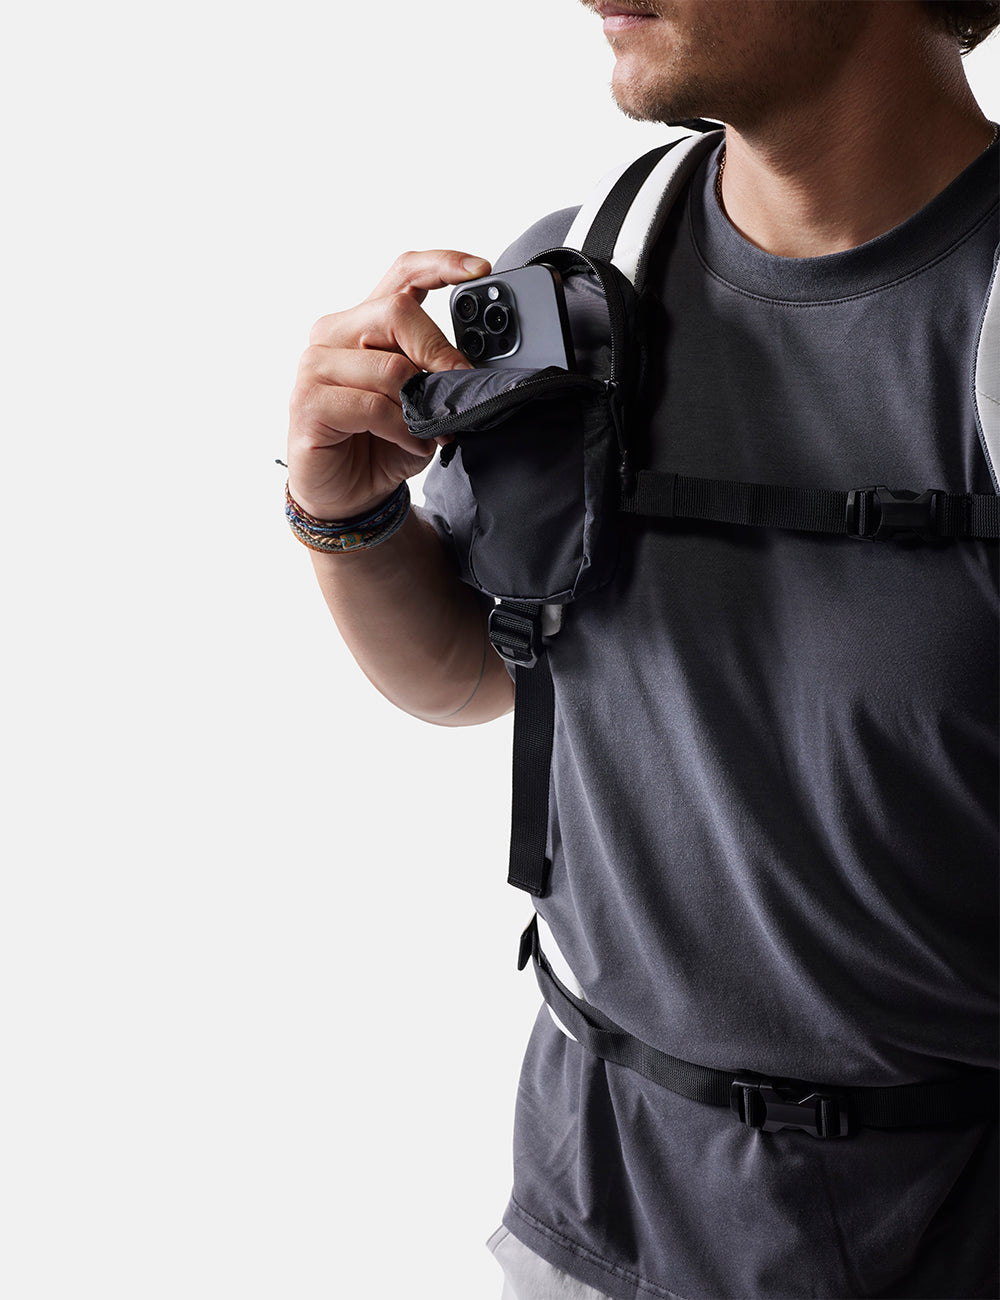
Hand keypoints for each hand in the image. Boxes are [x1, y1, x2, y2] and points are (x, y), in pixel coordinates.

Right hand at [287, 249, 490, 521]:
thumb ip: (436, 375)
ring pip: (388, 366)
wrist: (348, 496)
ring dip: (420, 405)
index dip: (441, 264)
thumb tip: (470, 369)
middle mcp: (334, 335)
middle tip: (461, 384)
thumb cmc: (382, 445)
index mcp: (363, 324)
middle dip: (438, 350)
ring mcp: (315, 366)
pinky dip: (401, 429)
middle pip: (396, 311)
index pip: (402, 274)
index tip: (480, 269)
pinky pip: (371, 405)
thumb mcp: (422, 403)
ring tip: (428, 431)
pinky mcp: (308, 402)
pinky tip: (409, 444)